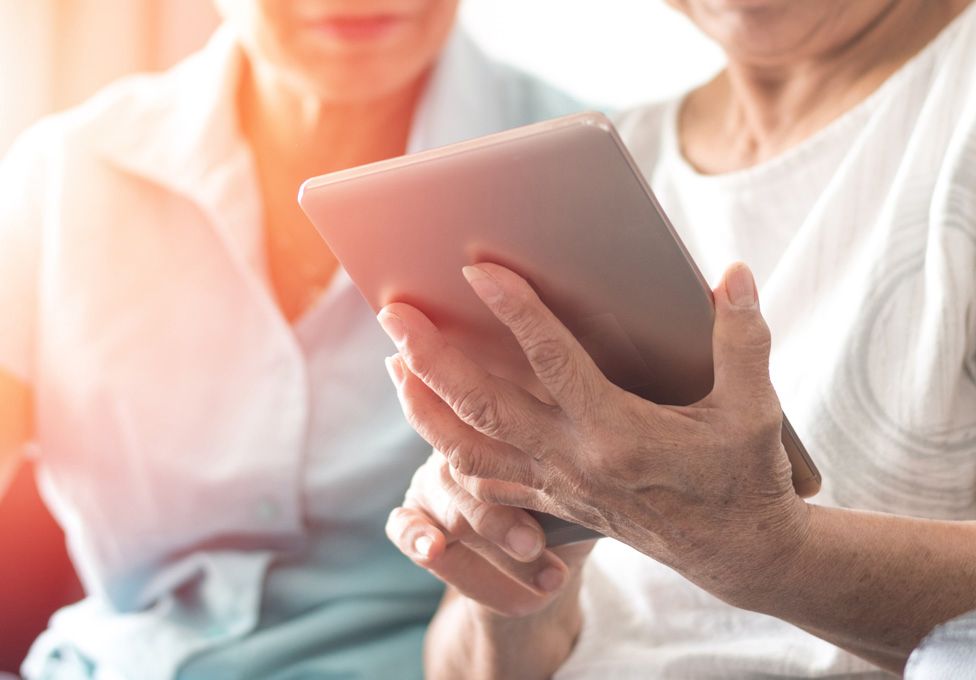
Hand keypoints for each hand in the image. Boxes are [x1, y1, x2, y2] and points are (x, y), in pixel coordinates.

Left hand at [378, 262, 810, 602]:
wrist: (735, 552)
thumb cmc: (744, 475)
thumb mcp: (756, 408)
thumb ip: (743, 338)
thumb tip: (733, 274)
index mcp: (620, 432)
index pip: (554, 363)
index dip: (515, 312)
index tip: (477, 268)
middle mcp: (574, 461)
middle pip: (484, 407)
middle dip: (433, 358)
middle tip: (394, 312)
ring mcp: (555, 485)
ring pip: (467, 450)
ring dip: (424, 406)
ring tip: (395, 362)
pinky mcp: (550, 500)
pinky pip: (483, 481)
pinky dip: (447, 449)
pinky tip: (429, 417)